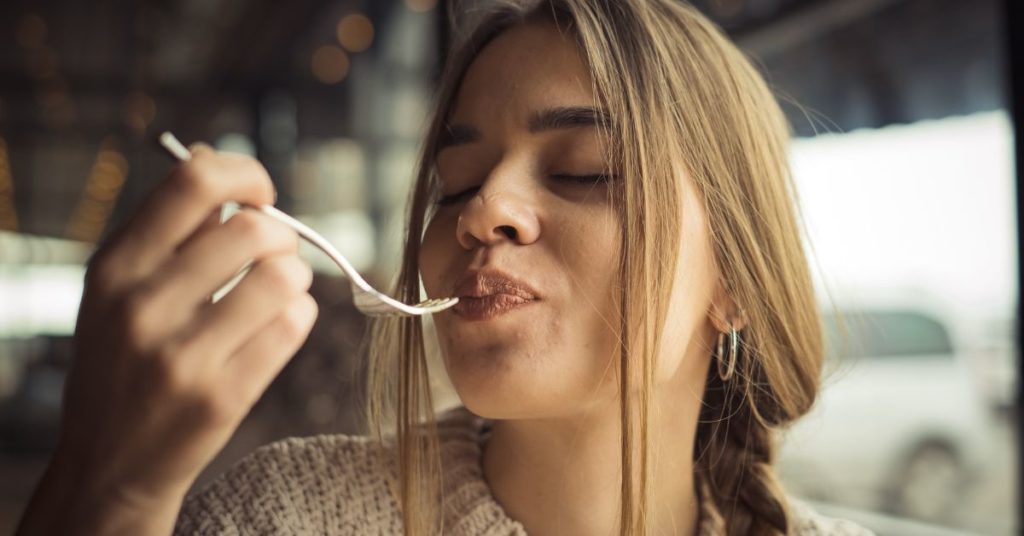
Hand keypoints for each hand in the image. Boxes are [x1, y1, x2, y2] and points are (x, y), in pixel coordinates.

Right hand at [17, 145, 317, 534]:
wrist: (108, 465)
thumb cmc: (124, 362)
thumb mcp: (118, 290)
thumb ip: (166, 228)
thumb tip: (212, 154)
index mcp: (115, 267)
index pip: (194, 181)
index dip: (246, 174)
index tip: (261, 195)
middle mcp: (141, 306)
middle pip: (253, 229)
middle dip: (281, 235)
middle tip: (274, 255)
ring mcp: (180, 356)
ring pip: (284, 277)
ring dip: (295, 278)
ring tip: (278, 292)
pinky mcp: (220, 398)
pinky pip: (293, 327)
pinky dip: (300, 317)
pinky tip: (279, 325)